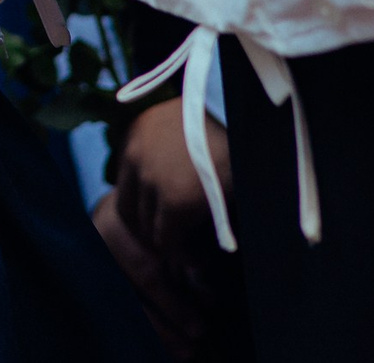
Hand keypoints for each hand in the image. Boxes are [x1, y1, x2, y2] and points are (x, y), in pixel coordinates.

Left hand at [95, 97, 233, 354]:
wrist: (248, 115)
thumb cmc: (227, 119)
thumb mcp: (186, 123)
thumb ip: (169, 148)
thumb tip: (171, 181)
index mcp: (136, 132)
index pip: (125, 182)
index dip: (140, 207)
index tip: (156, 222)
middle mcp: (134, 155)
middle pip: (128, 208)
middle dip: (146, 230)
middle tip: (169, 244)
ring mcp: (150, 179)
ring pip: (147, 227)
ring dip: (165, 243)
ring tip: (188, 253)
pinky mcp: (173, 202)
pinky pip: (166, 240)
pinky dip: (180, 253)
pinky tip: (196, 259)